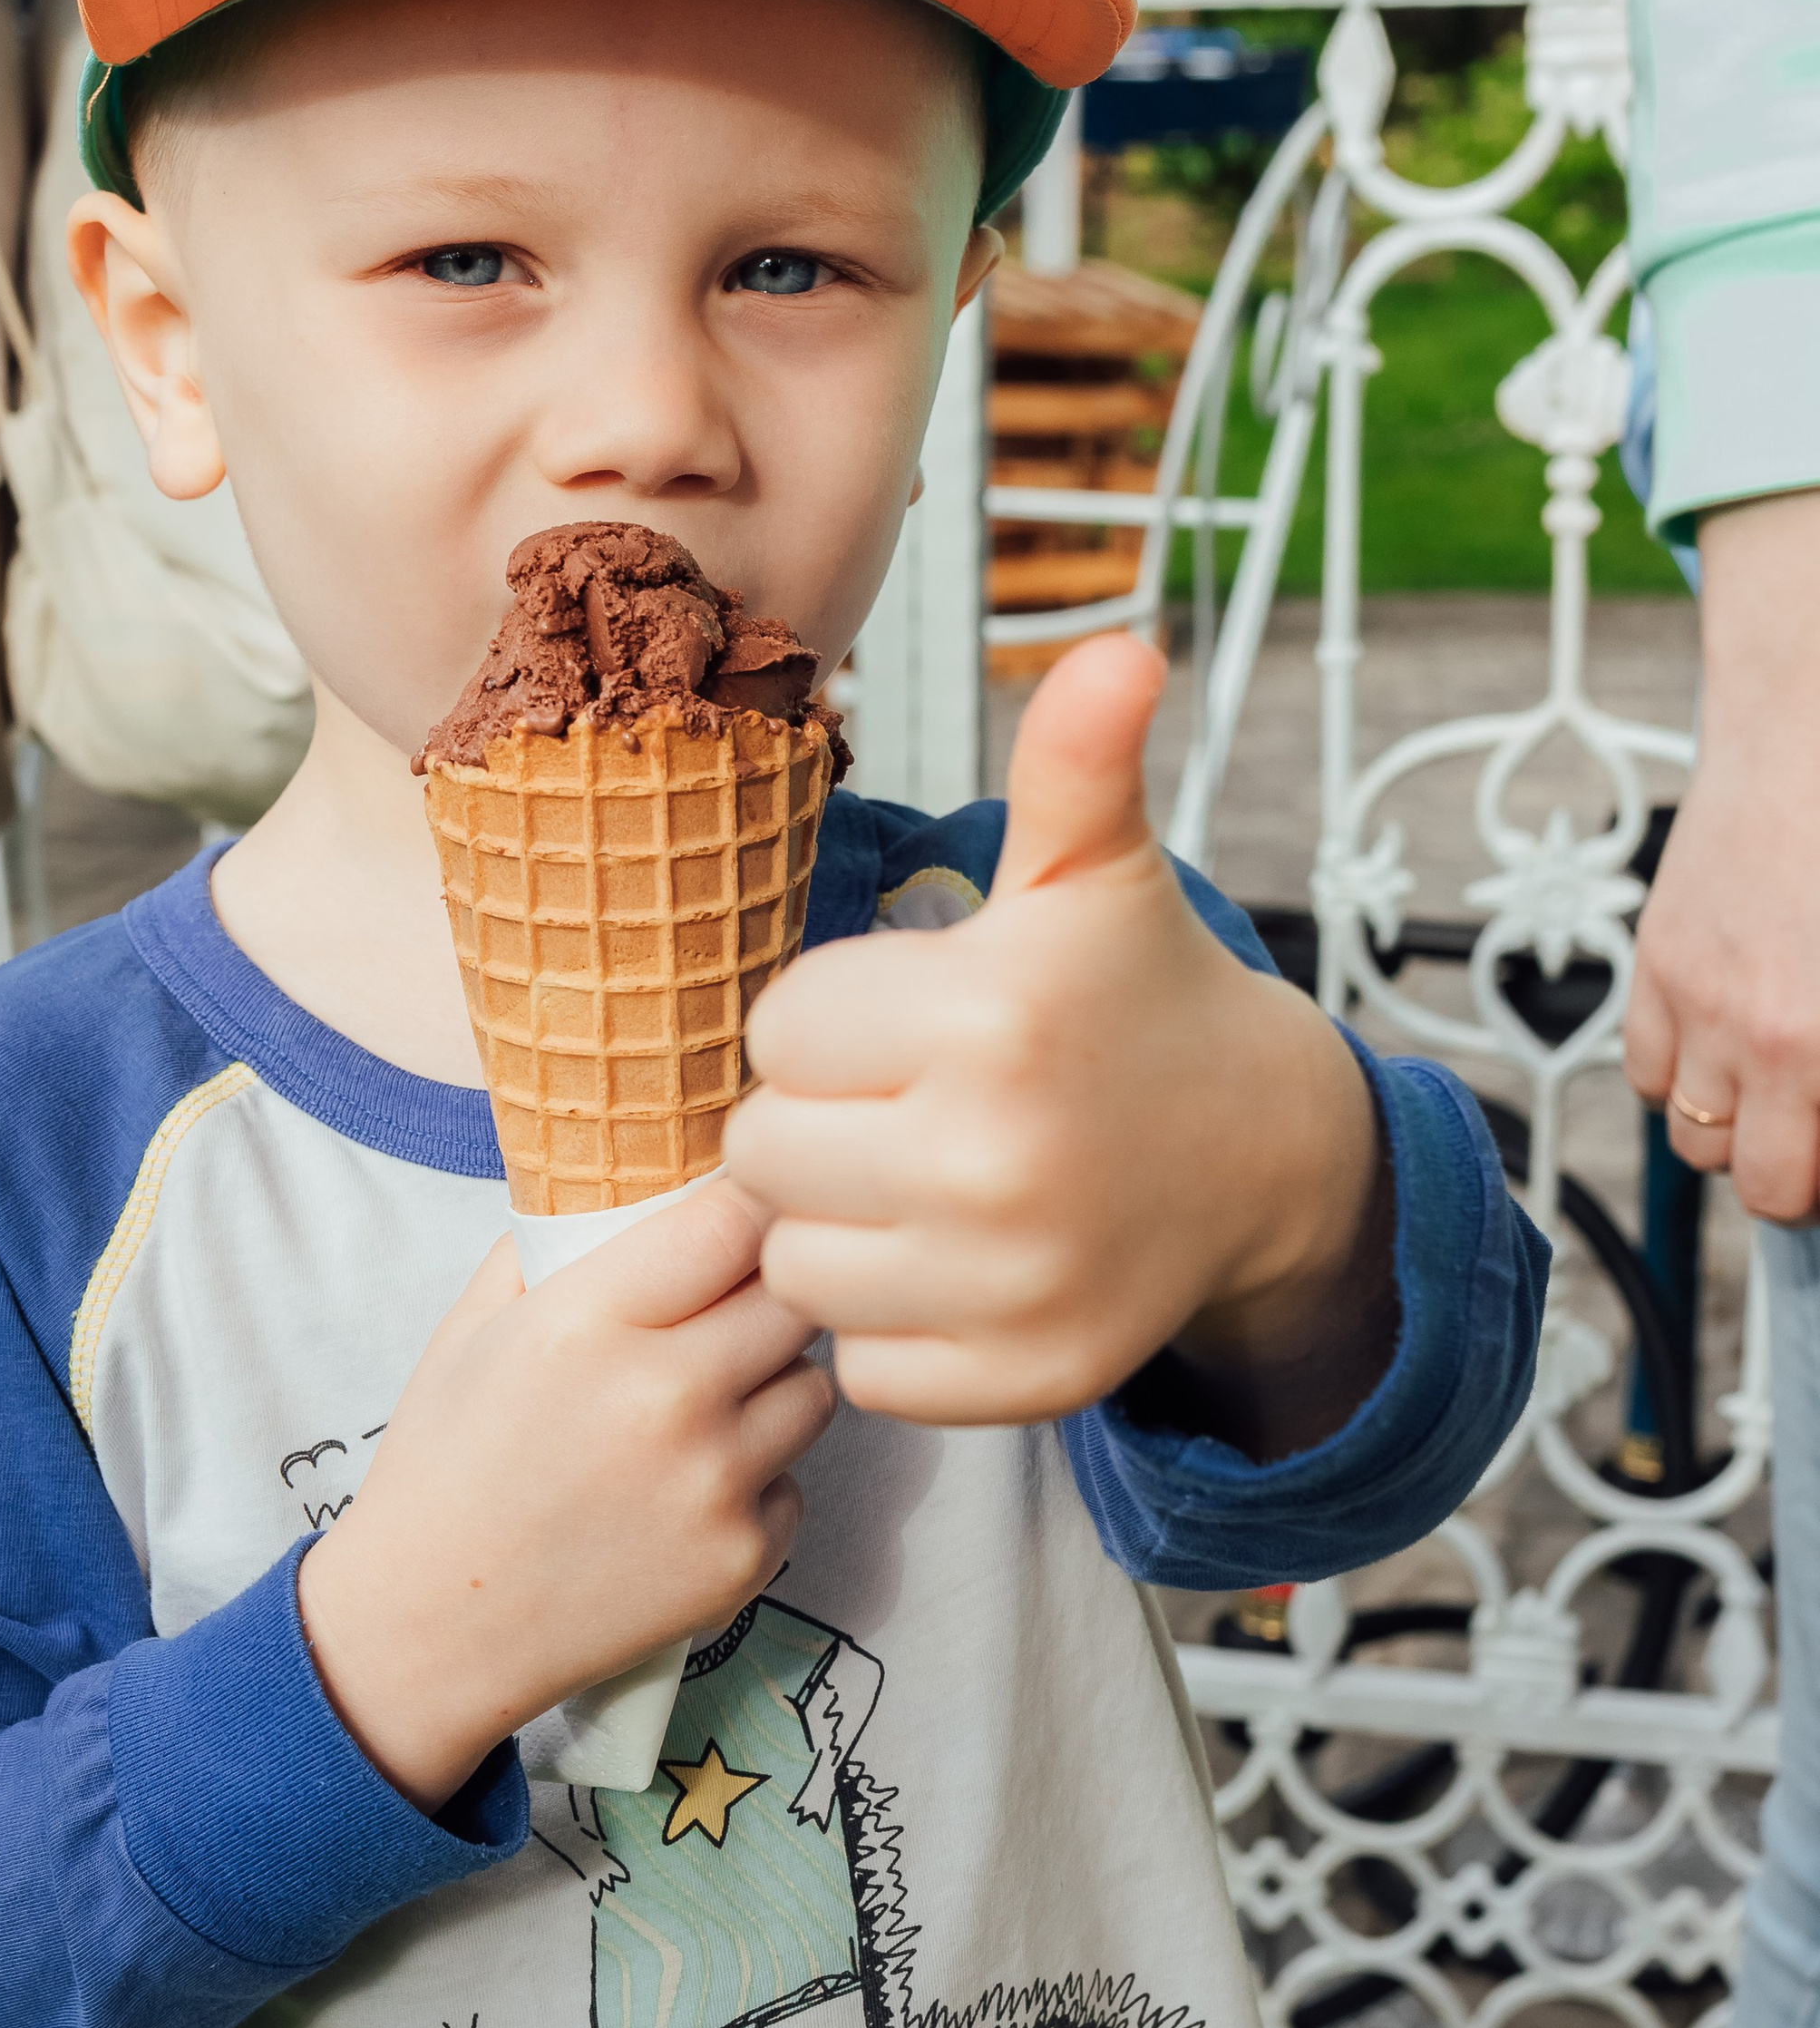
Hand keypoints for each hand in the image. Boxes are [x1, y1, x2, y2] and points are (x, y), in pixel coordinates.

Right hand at [297, 1179, 831, 1809]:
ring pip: (813, 1389)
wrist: (433, 1628)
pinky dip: (760, 1478)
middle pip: (795, 1296)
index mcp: (590, 1321)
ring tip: (710, 1400)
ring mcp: (713, 1482)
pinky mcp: (743, 1557)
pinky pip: (796, 1481)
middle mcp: (667, 1395)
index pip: (735, 1218)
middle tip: (737, 1303)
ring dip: (775, 1382)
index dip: (752, 1202)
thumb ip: (557, 1245)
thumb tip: (638, 1183)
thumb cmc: (445, 1467)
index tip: (750, 1204)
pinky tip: (691, 1487)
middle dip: (772, 1290)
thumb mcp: (473, 1328)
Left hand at [726, 634, 1388, 1439]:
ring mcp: (1012, 1282)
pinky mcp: (1022, 1379)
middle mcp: (996, 1157)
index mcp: (989, 1017)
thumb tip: (1121, 648)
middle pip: (764, 1154)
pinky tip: (958, 1265)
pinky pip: (862, 1365)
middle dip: (819, 1126)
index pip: (777, 1034)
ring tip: (925, 1183)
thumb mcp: (1094, 872)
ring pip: (796, 1266)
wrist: (1262, 1152)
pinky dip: (892, 1326)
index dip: (829, 1025)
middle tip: (909, 1106)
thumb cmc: (1134, 996)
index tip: (908, 1023)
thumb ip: (1075, 762)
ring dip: (839, 1231)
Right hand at [1623, 492, 1819, 1223]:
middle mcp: (1757, 1035)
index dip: (1814, 1188)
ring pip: (1689, 1131)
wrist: (1806, 738)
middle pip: (1745, 1177)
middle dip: (1781, 1168)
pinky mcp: (1656, 965)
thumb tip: (1817, 1110)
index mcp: (1818, 1045)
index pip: (1794, 1185)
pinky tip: (1724, 1036)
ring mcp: (1697, 1002)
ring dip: (1730, 1120)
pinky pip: (1645, 1071)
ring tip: (1771, 1079)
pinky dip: (1680, 1071)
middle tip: (1808, 1130)